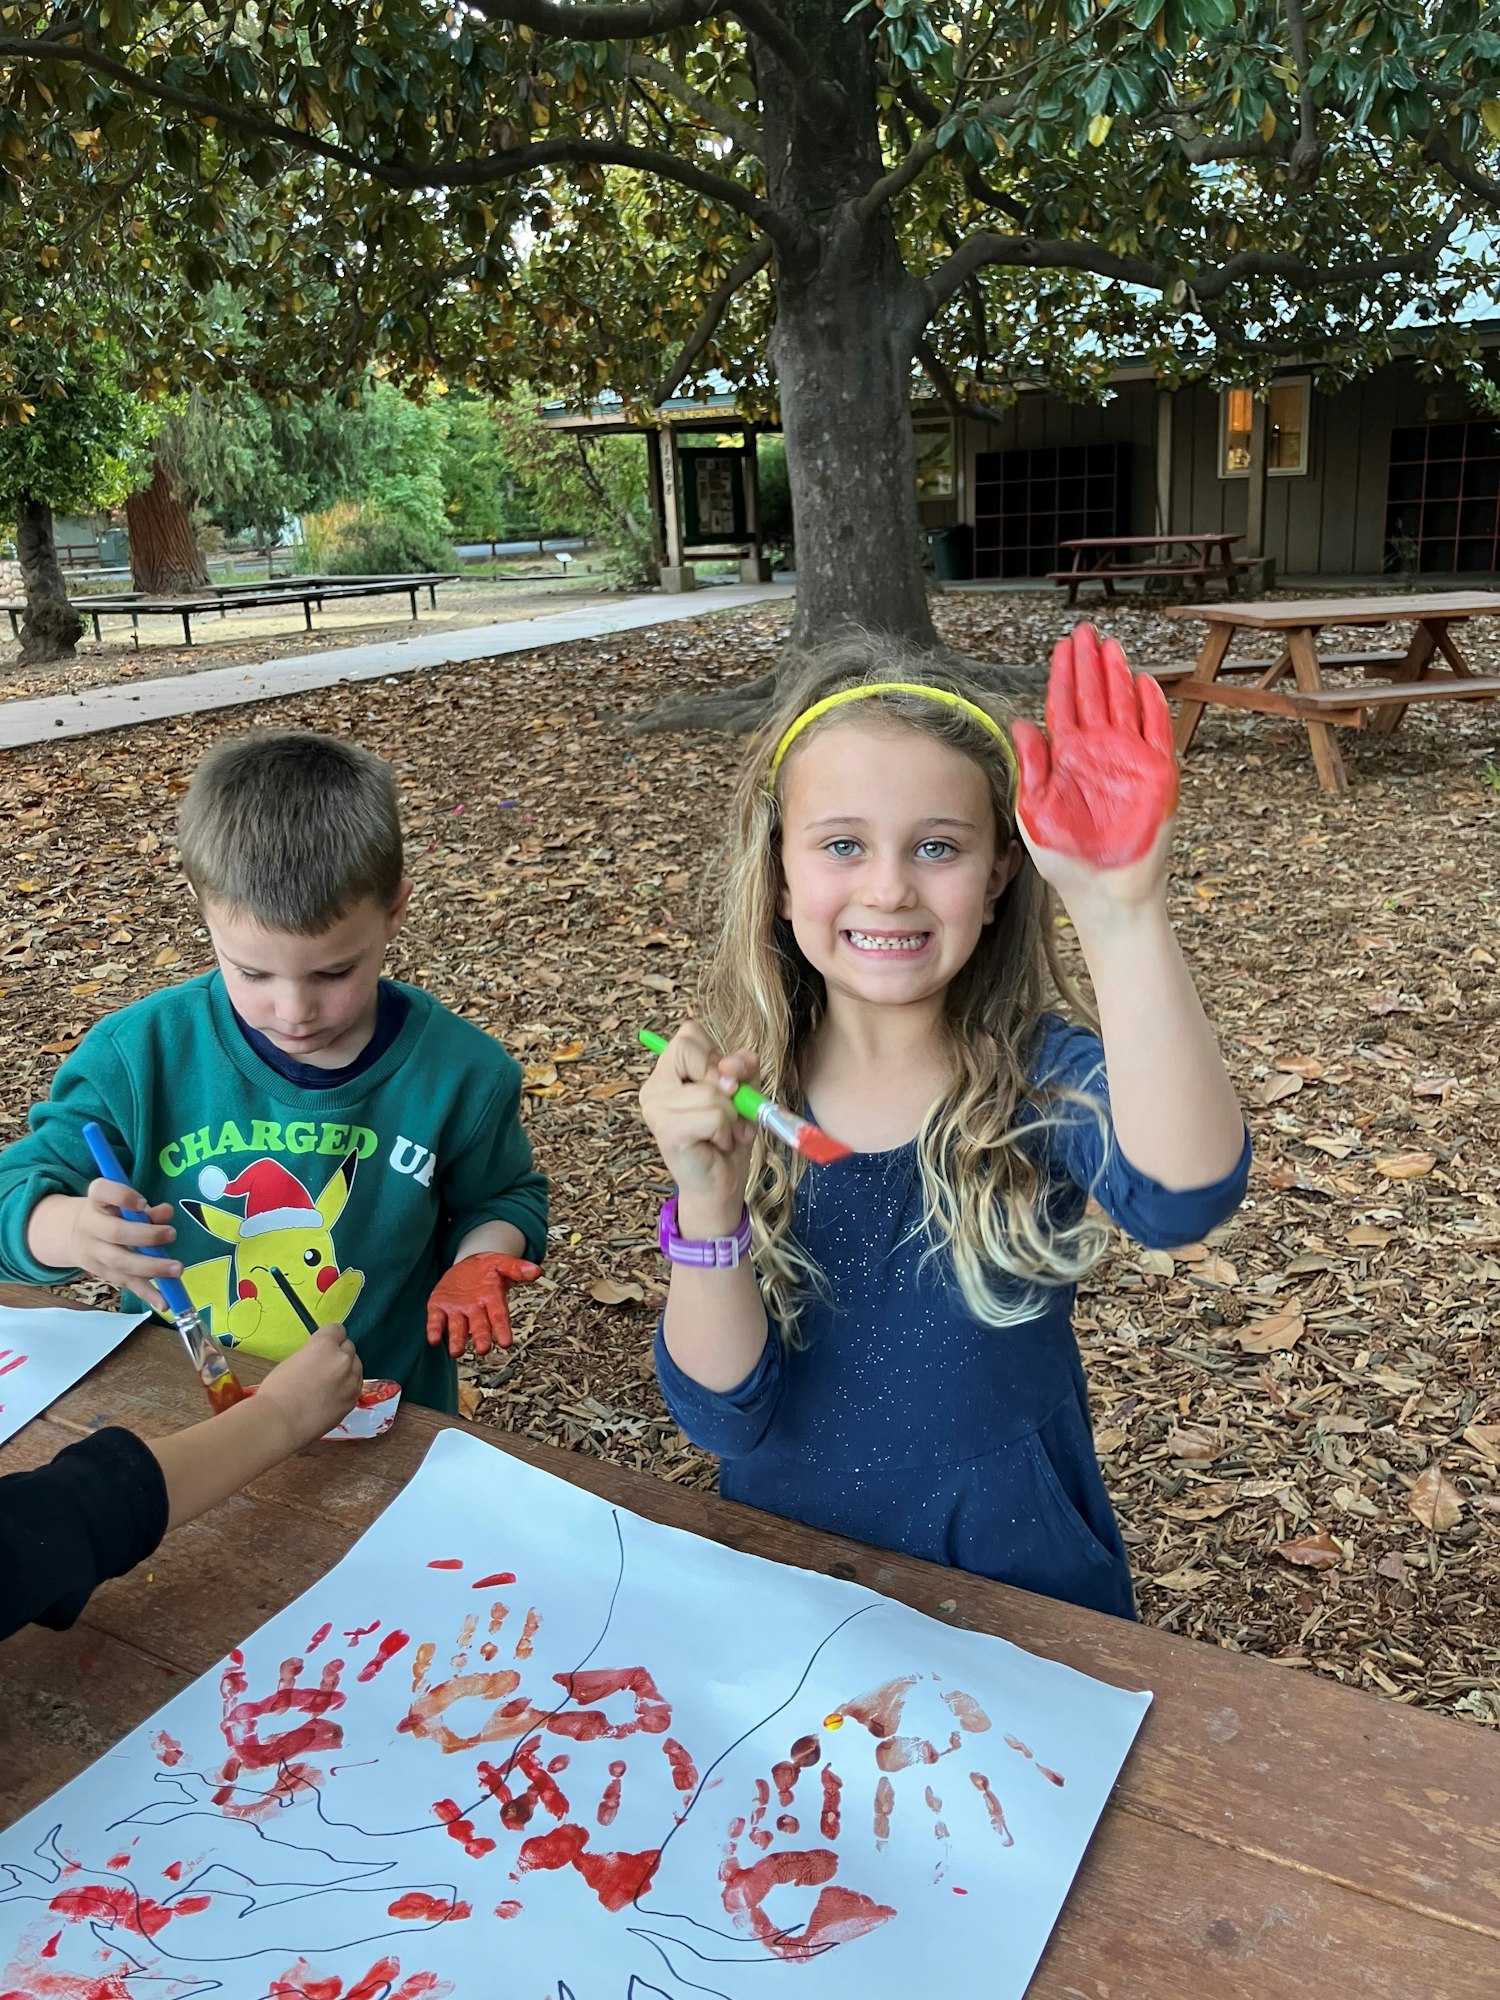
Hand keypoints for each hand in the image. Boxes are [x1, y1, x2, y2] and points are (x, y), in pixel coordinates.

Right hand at [39, 1181, 181, 1311]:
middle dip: (146, 1236)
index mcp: (95, 1201)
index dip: (122, 1196)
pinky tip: (164, 1303)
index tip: (142, 1202)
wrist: (73, 1234)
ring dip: (151, 1267)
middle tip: (171, 1235)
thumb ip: (147, 1209)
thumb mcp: (124, 1204)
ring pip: (120, 1263)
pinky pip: (126, 1284)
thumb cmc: (110, 1213)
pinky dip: (147, 1294)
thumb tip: (167, 1213)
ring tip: (177, 1269)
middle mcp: (90, 1226)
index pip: (102, 1192)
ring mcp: (94, 1253)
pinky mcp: (103, 1274)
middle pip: (115, 1233)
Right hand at [256, 1323, 363, 1448]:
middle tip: (324, 1366)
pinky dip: (347, 1388)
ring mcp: (351, 1381)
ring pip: (356, 1367)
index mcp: (325, 1345)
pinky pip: (355, 1387)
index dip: (329, 1337)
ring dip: (346, 1370)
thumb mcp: (293, 1361)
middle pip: (349, 1347)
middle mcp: (343, 1359)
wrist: (280, 1422)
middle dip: (338, 1353)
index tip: (323, 1345)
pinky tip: (332, 1397)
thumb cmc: (277, 1391)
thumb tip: (320, 1359)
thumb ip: (313, 1355)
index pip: (337, 1330)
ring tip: (328, 1384)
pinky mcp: (353, 1400)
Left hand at [425, 1252, 541, 1357]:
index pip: (499, 1316)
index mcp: (492, 1299)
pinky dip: (435, 1330)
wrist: (466, 1268)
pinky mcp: (439, 1308)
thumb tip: (537, 1271)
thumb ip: (517, 1268)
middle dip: (481, 1338)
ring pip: (458, 1328)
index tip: (506, 1343)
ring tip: (456, 1352)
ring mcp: (457, 1311)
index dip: (502, 1329)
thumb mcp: (502, 1262)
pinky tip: (434, 1339)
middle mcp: (475, 1310)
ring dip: (457, 1340)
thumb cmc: (486, 1269)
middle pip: (479, 1326)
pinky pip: (436, 1321)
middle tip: (483, 1350)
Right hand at [638, 1020, 757, 1234]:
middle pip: (689, 1049)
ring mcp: (655, 1108)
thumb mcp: (743, 1091)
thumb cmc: (728, 1136)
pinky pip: (714, 1116)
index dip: (716, 1055)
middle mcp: (654, 1086)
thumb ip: (741, 1066)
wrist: (722, 1184)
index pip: (689, 1033)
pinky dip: (726, 1131)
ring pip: (710, 1090)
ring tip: (724, 1132)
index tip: (725, 1084)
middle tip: (725, 1110)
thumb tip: (728, 1068)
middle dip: (721, 1081)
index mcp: (668, 1072)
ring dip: (731, 1115)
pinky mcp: (666, 1130)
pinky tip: (718, 1143)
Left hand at [1013, 624, 1178, 906]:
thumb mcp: (1035, 812)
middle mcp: (1097, 753)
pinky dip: (1152, 709)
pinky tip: (1144, 684)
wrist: (1102, 892)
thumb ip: (1031, 769)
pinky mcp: (1155, 775)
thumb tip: (1022, 726)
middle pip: (1094, 697)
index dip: (1063, 675)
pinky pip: (1156, 734)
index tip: (1062, 646)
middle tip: (1085, 632)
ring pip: (1124, 706)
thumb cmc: (1065, 859)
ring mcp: (1128, 761)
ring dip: (1118, 677)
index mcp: (1066, 758)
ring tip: (1110, 648)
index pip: (1064, 705)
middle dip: (1089, 664)